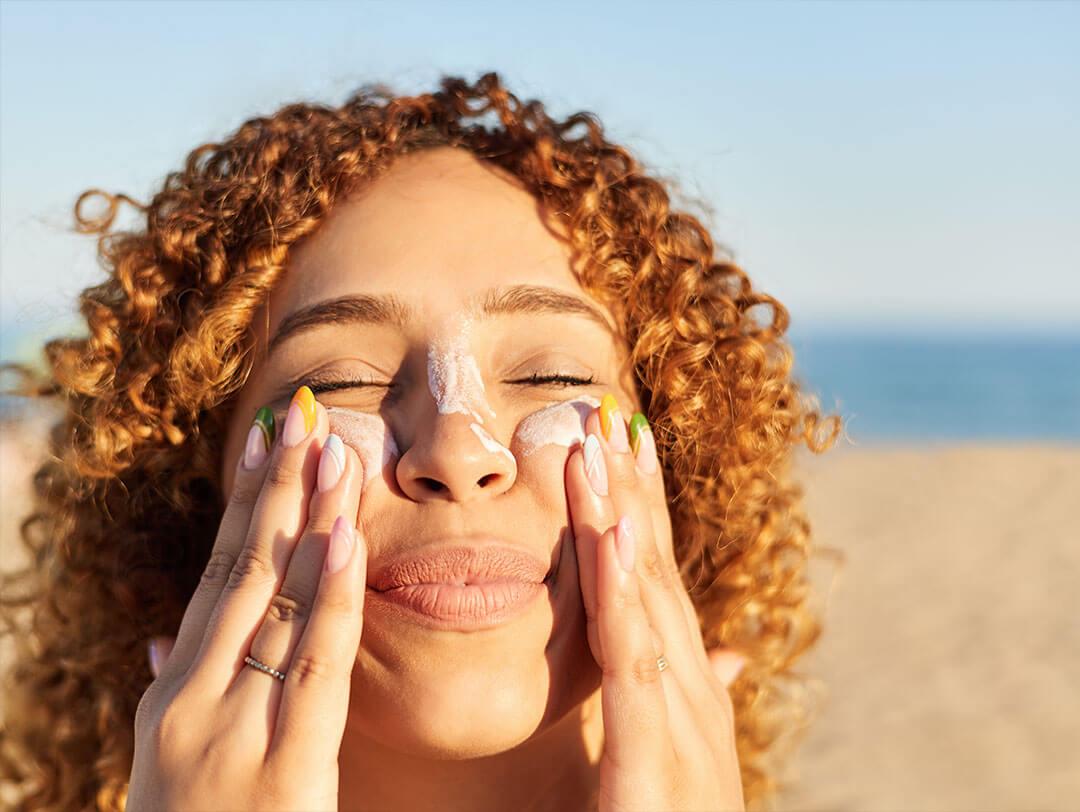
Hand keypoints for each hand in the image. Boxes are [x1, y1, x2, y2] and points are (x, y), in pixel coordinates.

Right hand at [128, 387, 367, 811]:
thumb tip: (161, 639)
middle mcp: (190, 699)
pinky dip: (327, 598)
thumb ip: (174, 695)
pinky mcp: (280, 770)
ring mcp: (227, 733)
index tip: (266, 441)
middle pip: (241, 572)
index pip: (215, 576)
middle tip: (303, 415)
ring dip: (305, 520)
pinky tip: (343, 539)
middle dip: (275, 490)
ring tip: (331, 450)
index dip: (245, 505)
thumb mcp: (171, 764)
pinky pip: (311, 668)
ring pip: (272, 603)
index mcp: (173, 694)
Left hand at [565, 395, 744, 811]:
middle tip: (614, 412)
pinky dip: (622, 595)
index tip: (627, 447)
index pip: (663, 588)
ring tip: (601, 443)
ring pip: (647, 602)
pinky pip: (634, 666)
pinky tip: (608, 535)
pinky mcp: (653, 767)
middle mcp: (695, 703)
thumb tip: (729, 654)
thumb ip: (689, 702)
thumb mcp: (676, 761)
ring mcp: (685, 732)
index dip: (647, 513)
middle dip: (636, 491)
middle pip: (657, 576)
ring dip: (624, 515)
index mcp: (691, 698)